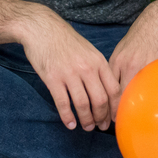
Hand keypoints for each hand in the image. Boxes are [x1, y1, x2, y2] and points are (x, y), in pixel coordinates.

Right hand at [19, 11, 119, 131]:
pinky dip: (68, 117)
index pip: (113, 89)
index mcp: (99, 62)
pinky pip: (63, 103)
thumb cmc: (66, 41)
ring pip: (83, 104)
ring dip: (86, 120)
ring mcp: (70, 74)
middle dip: (102, 117)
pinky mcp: (53, 79)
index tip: (114, 118)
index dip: (115, 107)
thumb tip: (107, 91)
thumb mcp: (89, 51)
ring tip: (87, 127)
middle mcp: (87, 69)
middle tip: (101, 127)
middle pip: (100, 100)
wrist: (42, 29)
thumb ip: (98, 68)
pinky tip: (70, 124)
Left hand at [108, 0, 157, 111]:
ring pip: (139, 94)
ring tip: (134, 117)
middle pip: (123, 96)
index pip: (109, 91)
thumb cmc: (139, 38)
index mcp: (118, 62)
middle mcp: (131, 66)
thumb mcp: (120, 51)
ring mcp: (147, 67)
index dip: (107, 108)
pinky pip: (155, 88)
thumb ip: (114, 71)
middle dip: (119, 112)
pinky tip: (151, 104)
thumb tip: (107, 91)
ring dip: (136, 107)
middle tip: (117, 123)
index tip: (106, 118)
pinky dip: (152, 98)